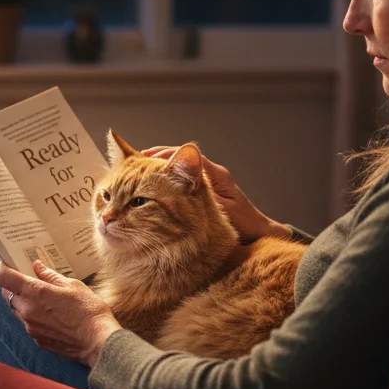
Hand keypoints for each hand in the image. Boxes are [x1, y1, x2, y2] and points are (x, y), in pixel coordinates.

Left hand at [0, 259, 121, 366]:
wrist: (98, 342)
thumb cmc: (88, 311)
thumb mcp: (72, 286)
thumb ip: (50, 275)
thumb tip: (37, 266)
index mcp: (35, 293)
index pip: (3, 277)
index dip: (2, 268)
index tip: (7, 263)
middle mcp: (27, 310)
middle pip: (6, 294)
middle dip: (13, 285)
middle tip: (27, 279)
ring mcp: (31, 327)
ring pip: (16, 310)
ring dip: (23, 301)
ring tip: (42, 298)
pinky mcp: (37, 340)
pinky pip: (28, 324)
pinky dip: (32, 316)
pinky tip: (50, 315)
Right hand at [141, 145, 289, 241]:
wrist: (256, 232)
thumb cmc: (242, 224)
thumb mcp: (222, 211)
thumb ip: (204, 195)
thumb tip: (183, 179)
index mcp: (216, 175)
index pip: (187, 158)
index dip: (164, 157)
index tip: (144, 159)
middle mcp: (211, 173)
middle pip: (178, 157)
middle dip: (154, 158)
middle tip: (131, 161)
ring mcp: (207, 181)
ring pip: (177, 168)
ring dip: (156, 167)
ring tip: (133, 170)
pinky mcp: (202, 190)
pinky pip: (179, 179)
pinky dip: (162, 180)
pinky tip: (148, 187)